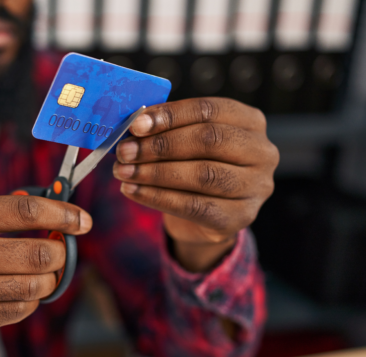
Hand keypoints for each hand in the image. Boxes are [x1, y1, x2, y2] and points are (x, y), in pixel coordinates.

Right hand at [0, 196, 91, 354]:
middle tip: (61, 250)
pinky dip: (29, 301)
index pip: (25, 212)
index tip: (83, 220)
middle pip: (37, 253)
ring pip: (32, 288)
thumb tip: (46, 208)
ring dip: (49, 279)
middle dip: (61, 252)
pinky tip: (23, 291)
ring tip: (44, 271)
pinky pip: (16, 313)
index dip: (63, 215)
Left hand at [113, 98, 278, 270]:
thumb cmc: (194, 167)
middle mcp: (262, 152)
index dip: (170, 116)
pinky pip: (194, 206)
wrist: (206, 215)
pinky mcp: (240, 217)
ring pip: (202, 175)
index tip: (136, 124)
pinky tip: (132, 190)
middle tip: (125, 151)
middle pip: (208, 140)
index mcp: (250, 122)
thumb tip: (134, 123)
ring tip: (123, 172)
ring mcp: (256, 187)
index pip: (209, 110)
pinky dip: (157, 198)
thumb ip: (166, 128)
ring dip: (155, 173)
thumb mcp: (186, 142)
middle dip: (160, 146)